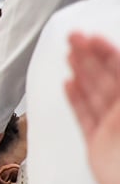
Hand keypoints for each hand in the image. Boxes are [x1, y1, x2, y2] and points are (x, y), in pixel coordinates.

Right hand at [63, 32, 119, 183]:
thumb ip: (119, 97)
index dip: (110, 55)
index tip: (94, 38)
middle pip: (108, 80)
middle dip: (92, 57)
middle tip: (74, 36)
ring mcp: (113, 131)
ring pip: (95, 95)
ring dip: (82, 72)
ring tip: (69, 52)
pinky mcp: (98, 147)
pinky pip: (85, 118)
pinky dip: (76, 100)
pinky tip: (68, 83)